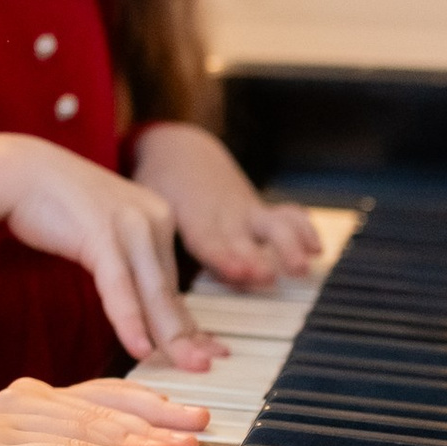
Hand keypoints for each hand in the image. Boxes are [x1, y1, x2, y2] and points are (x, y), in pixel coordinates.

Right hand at [0, 133, 204, 363]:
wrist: (13, 170)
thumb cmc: (51, 203)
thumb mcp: (101, 230)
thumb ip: (125, 259)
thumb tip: (140, 300)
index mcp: (157, 214)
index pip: (173, 279)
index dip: (186, 319)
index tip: (203, 348)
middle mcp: (153, 217)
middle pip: (169, 289)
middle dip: (188, 334)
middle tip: (206, 366)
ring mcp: (129, 224)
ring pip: (153, 292)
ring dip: (170, 336)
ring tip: (188, 366)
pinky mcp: (101, 233)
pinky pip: (119, 287)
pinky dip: (130, 321)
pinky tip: (140, 348)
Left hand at [129, 123, 323, 286]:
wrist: (178, 148)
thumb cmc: (156, 188)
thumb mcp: (140, 210)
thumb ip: (139, 247)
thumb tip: (129, 297)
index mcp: (192, 218)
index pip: (208, 240)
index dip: (225, 256)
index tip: (240, 269)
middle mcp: (223, 217)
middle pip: (242, 242)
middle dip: (254, 260)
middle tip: (267, 275)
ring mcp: (245, 213)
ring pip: (270, 226)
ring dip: (287, 246)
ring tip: (301, 266)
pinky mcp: (260, 211)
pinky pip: (287, 216)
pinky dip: (303, 229)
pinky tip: (317, 249)